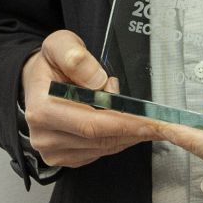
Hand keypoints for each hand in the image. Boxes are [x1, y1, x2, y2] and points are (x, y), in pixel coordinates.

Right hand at [22, 30, 157, 168]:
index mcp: (42, 108)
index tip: (153, 121)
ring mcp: (52, 151)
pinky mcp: (63, 158)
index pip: (92, 123)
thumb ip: (76, 57)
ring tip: (147, 119)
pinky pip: (98, 153)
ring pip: (103, 148)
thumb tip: (98, 81)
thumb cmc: (51, 63)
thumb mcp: (60, 45)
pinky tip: (127, 126)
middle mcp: (44, 135)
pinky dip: (118, 140)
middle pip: (101, 139)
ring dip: (129, 135)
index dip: (126, 123)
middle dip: (136, 130)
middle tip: (165, 123)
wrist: (38, 80)